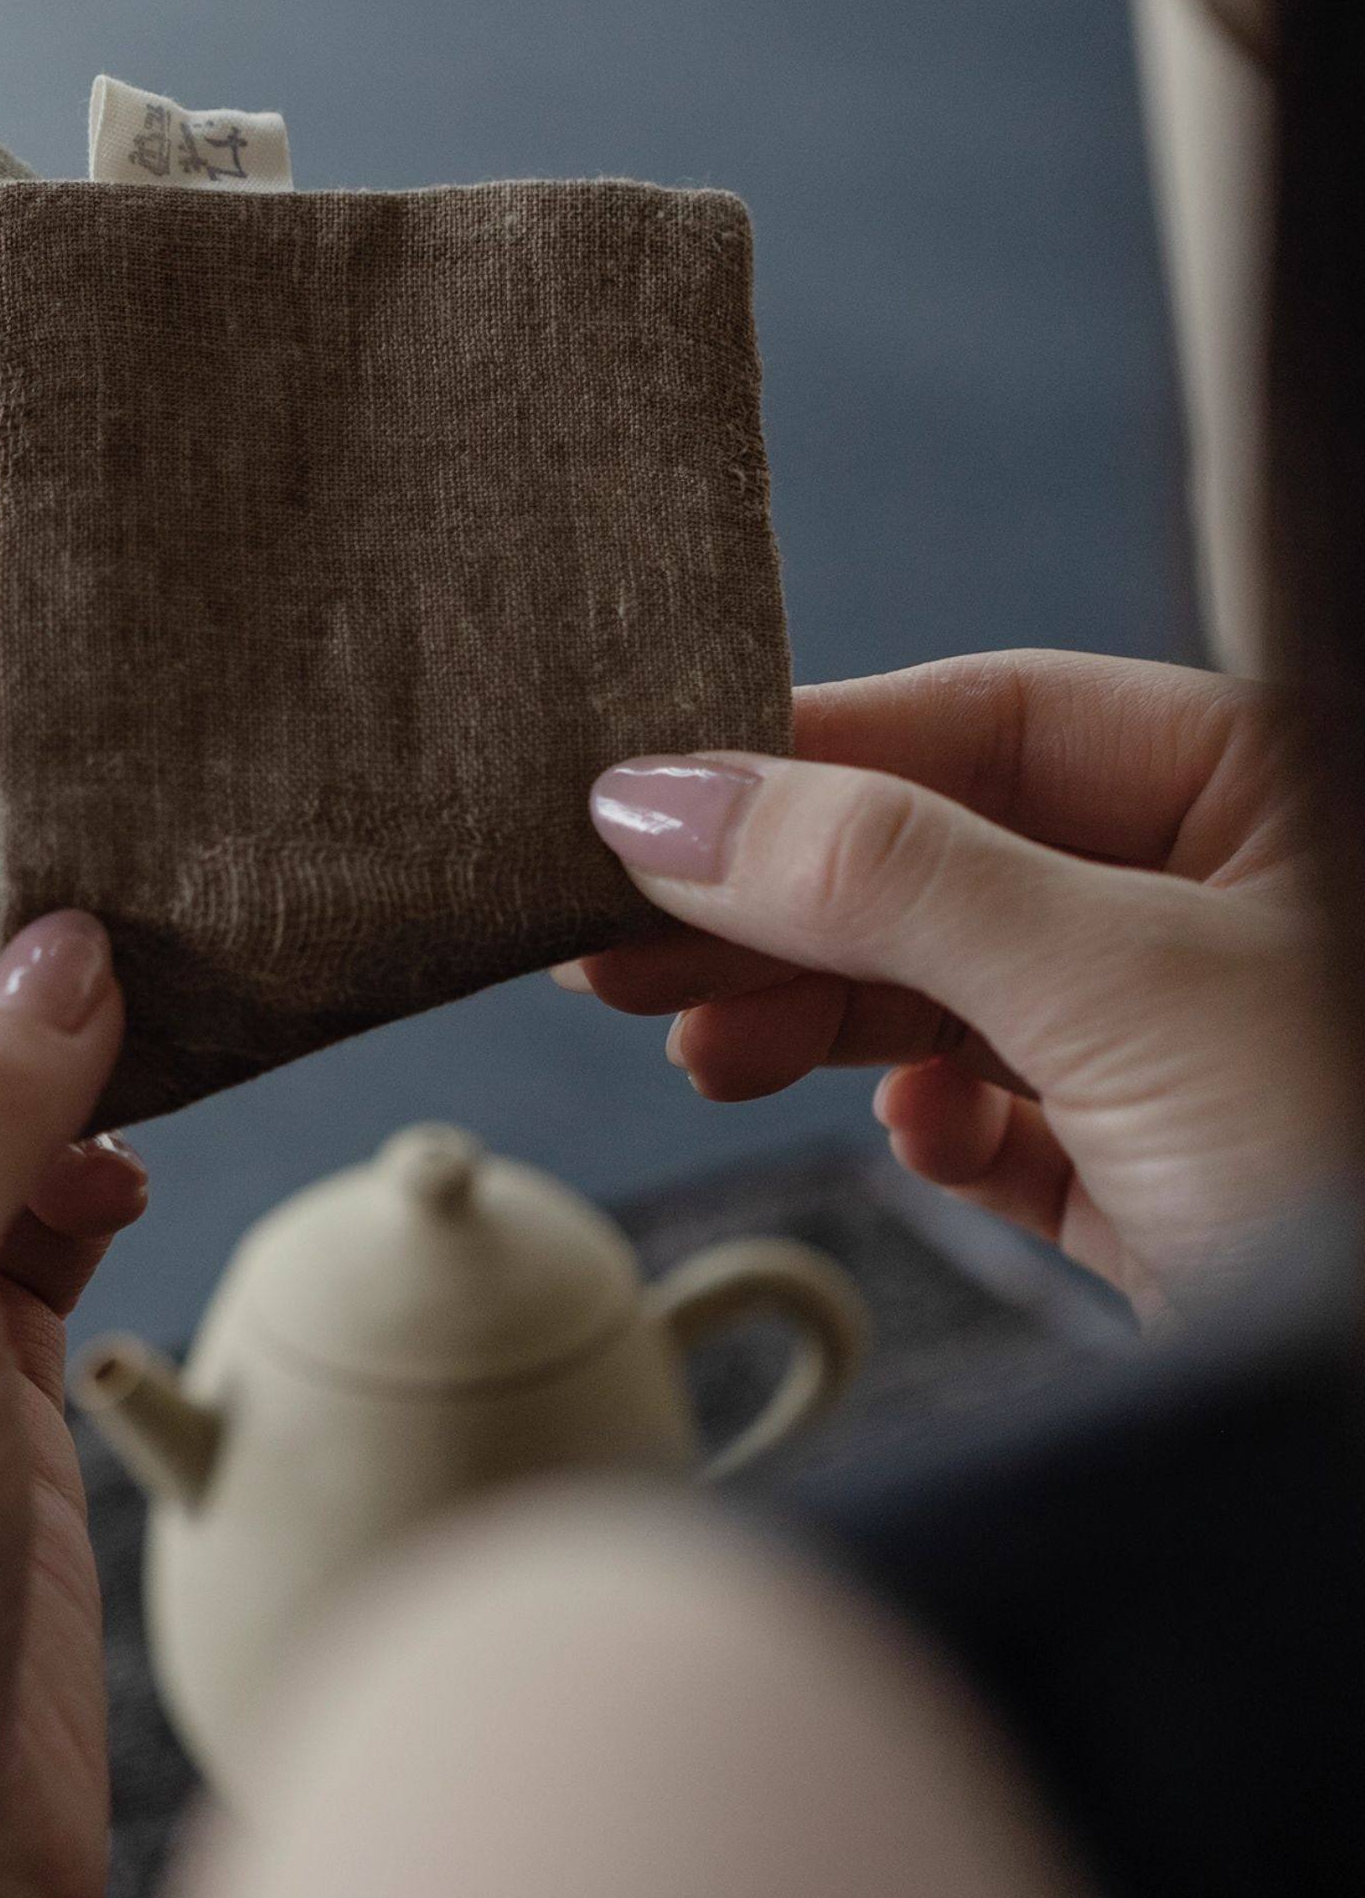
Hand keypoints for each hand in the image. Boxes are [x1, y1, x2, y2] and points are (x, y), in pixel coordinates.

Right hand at [568, 651, 1341, 1314]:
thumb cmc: (1355, 1154)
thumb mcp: (1110, 981)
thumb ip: (883, 874)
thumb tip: (664, 796)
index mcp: (1260, 782)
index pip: (982, 722)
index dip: (798, 760)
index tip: (634, 808)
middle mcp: (1230, 895)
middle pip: (947, 854)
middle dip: (783, 904)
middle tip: (607, 945)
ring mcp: (1199, 1037)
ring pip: (957, 988)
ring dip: (822, 1017)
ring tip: (700, 1051)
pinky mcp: (1174, 1175)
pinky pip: (1011, 1114)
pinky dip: (936, 1123)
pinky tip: (906, 1139)